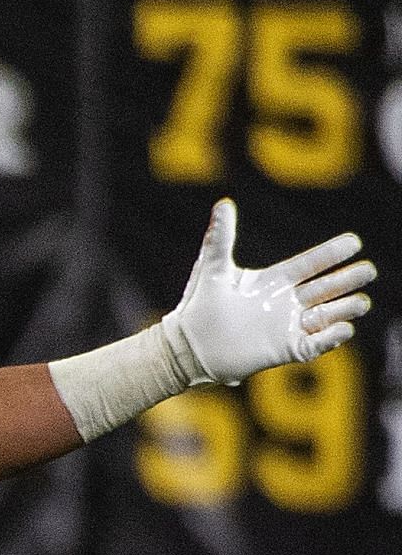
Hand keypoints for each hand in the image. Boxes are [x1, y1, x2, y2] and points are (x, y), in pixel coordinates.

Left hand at [161, 198, 374, 385]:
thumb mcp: (212, 270)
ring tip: (361, 302)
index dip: (331, 254)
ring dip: (344, 308)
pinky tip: (342, 329)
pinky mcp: (284, 350)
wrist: (186, 347)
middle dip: (347, 280)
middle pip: (325, 288)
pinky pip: (315, 345)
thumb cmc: (197, 307)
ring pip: (326, 315)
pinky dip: (330, 338)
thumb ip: (221, 238)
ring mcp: (287, 327)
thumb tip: (223, 204)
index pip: (309, 264)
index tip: (354, 242)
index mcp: (273, 282)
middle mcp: (285, 303)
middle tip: (368, 271)